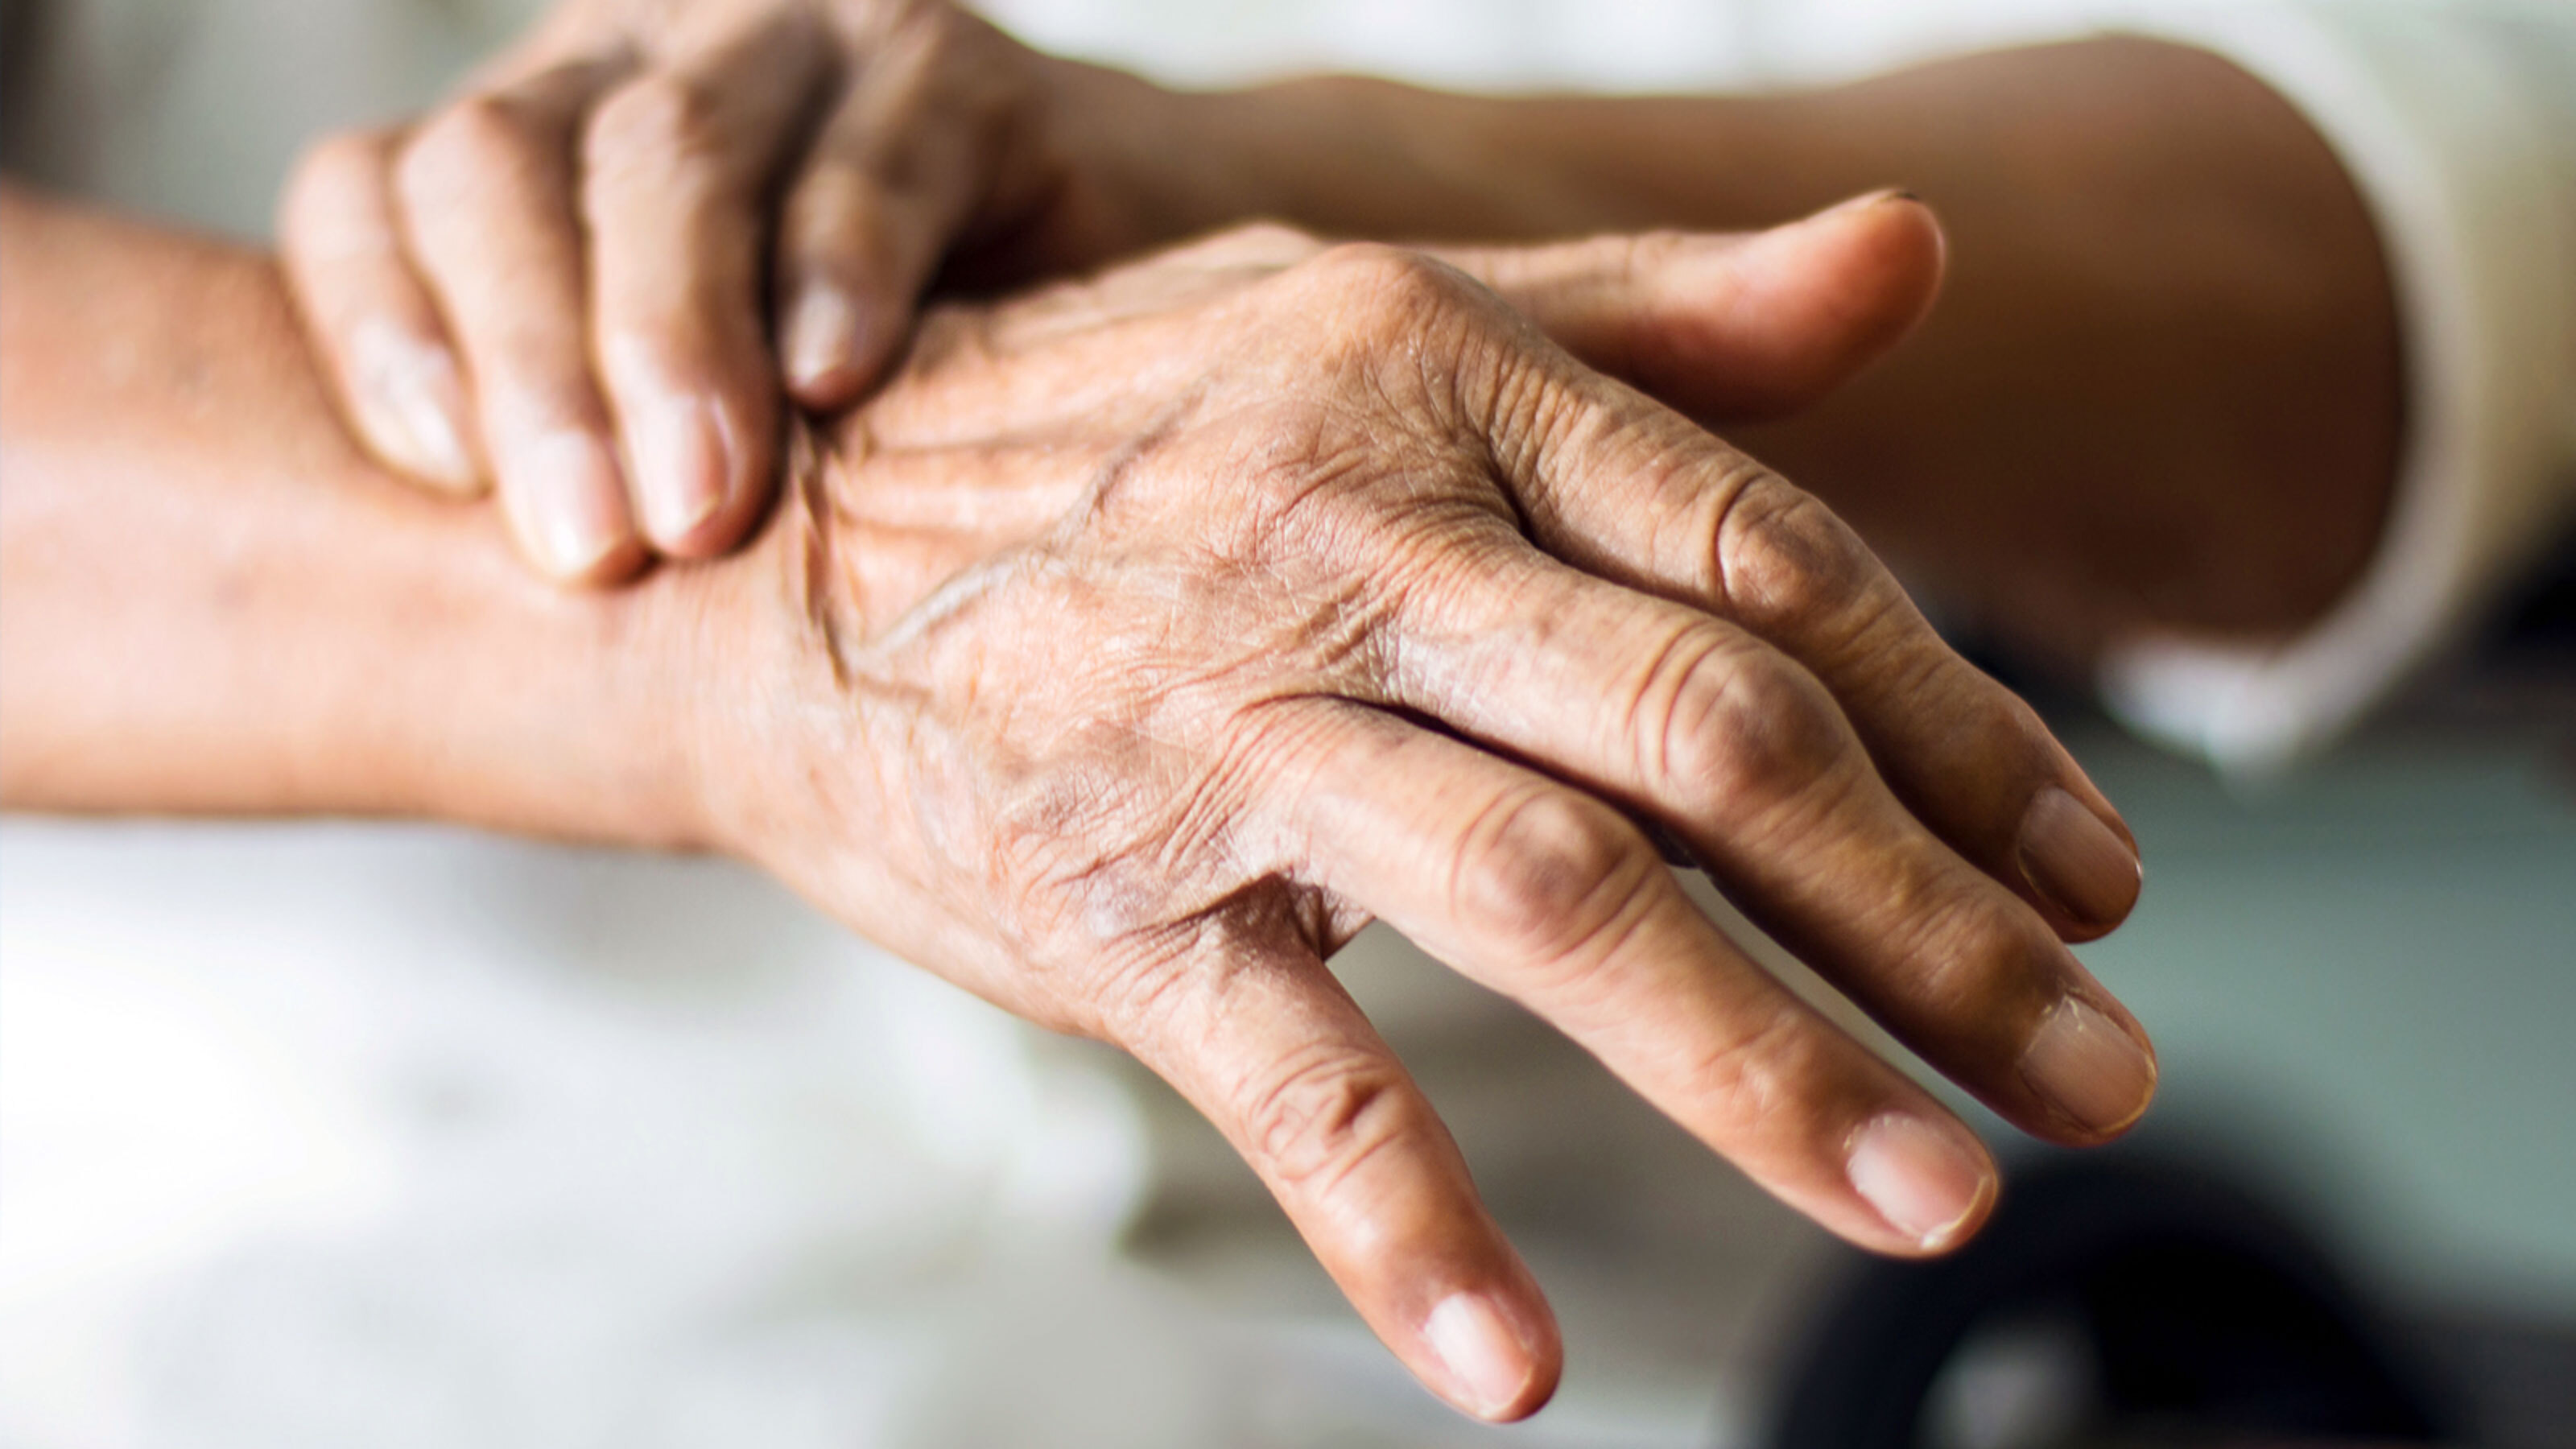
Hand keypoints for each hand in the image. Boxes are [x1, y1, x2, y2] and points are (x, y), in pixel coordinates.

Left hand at [278, 0, 1192, 581]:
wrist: (1140, 324)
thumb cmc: (884, 427)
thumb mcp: (706, 454)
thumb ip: (592, 484)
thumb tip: (449, 656)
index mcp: (533, 158)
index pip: (373, 191)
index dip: (377, 325)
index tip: (443, 483)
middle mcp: (635, 68)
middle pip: (500, 166)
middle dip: (529, 365)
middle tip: (589, 552)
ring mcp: (792, 46)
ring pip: (670, 152)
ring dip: (672, 337)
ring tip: (703, 507)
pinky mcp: (951, 69)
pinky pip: (872, 153)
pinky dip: (843, 267)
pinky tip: (839, 381)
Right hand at [683, 203, 2152, 1420]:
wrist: (773, 552)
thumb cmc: (1120, 439)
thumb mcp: (1374, 320)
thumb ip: (1652, 315)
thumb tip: (1918, 245)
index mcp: (1443, 383)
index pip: (1773, 562)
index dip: (1969, 730)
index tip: (2102, 876)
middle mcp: (1352, 537)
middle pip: (1710, 741)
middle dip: (1933, 925)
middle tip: (2100, 1077)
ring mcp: (1225, 725)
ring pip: (1546, 899)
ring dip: (1758, 1067)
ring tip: (1933, 1199)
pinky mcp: (1105, 896)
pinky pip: (1285, 1068)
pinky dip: (1403, 1222)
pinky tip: (1516, 1364)